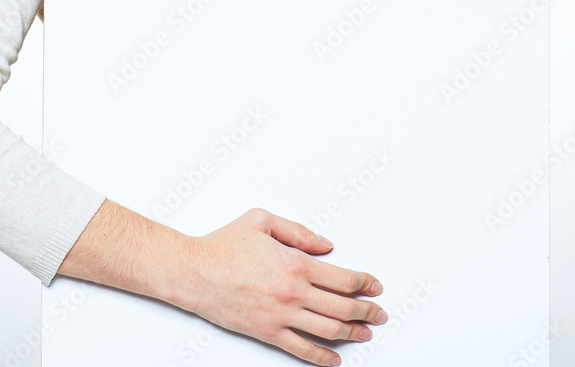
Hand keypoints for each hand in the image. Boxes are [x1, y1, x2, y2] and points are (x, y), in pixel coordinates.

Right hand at [174, 207, 386, 365]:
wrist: (194, 271)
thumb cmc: (225, 244)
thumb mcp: (263, 220)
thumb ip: (298, 232)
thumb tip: (326, 245)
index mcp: (295, 262)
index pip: (342, 278)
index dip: (364, 283)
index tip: (375, 286)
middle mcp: (293, 292)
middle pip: (342, 306)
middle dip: (366, 311)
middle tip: (380, 313)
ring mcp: (281, 316)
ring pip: (328, 330)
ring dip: (352, 332)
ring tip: (365, 333)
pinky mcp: (267, 333)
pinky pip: (301, 350)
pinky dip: (322, 357)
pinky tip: (334, 359)